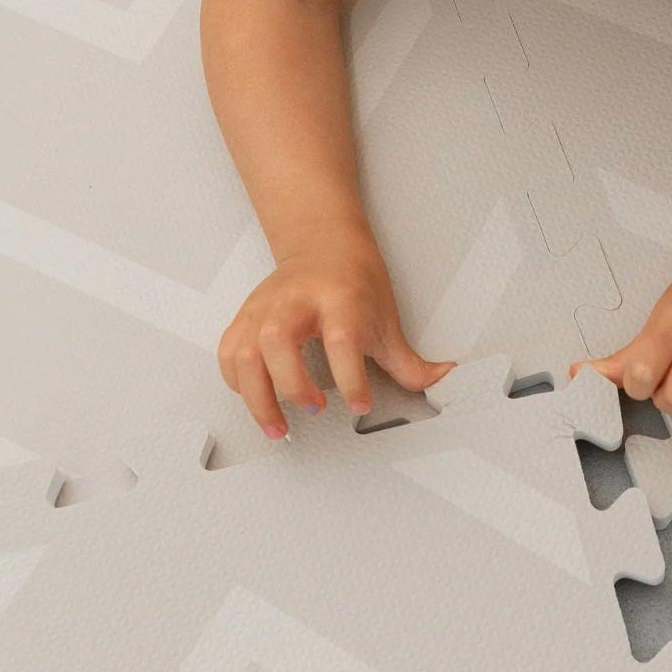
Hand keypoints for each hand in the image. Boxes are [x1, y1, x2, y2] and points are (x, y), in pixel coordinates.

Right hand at [218, 220, 452, 437]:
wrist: (323, 244)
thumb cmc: (354, 280)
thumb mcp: (387, 319)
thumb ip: (408, 361)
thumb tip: (441, 380)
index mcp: (340, 300)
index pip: (341, 339)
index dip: (351, 378)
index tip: (360, 405)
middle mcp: (297, 302)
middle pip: (278, 341)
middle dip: (293, 383)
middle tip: (315, 410)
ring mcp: (265, 308)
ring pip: (246, 351)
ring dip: (258, 396)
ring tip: (278, 428)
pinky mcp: (245, 317)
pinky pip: (230, 353)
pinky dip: (238, 382)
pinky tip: (257, 399)